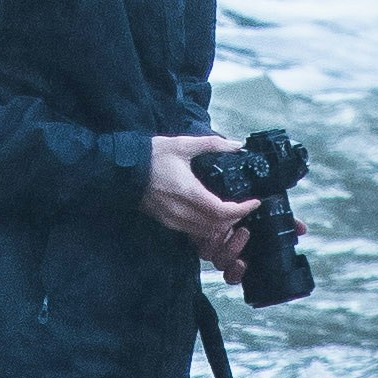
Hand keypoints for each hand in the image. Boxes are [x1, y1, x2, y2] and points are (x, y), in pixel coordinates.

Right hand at [141, 134, 253, 256]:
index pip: (221, 211)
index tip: (254, 202)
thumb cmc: (153, 154)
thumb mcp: (183, 144)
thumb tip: (237, 145)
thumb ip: (212, 144)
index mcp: (188, 192)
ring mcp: (173, 220)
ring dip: (221, 225)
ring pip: (206, 232)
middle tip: (245, 206)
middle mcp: (181, 211)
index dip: (241, 210)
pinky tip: (211, 215)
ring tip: (231, 211)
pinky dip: (207, 227)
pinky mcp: (166, 222)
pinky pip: (193, 231)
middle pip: (217, 226)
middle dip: (234, 218)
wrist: (123, 168)